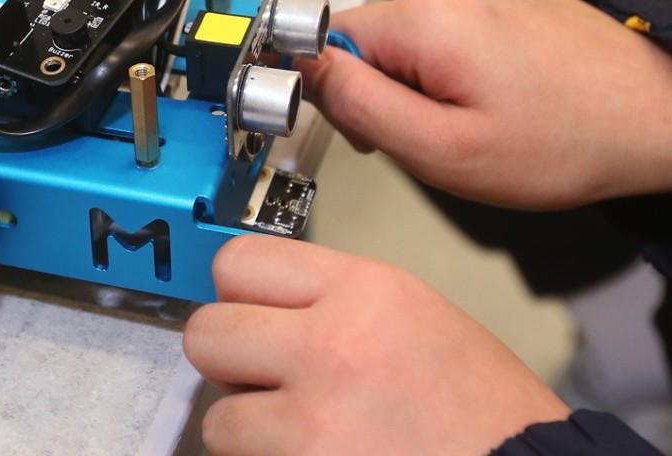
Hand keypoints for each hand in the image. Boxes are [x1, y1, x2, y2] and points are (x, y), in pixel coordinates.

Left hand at [183, 235, 569, 455]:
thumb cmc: (487, 414)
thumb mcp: (415, 317)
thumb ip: (333, 301)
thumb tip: (262, 307)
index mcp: (365, 292)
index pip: (239, 261)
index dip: (236, 292)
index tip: (246, 312)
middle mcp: (332, 348)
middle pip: (206, 334)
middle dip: (227, 360)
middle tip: (262, 377)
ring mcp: (313, 422)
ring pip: (217, 417)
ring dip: (248, 430)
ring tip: (301, 433)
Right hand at [298, 0, 671, 208]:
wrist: (655, 117)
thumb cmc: (566, 141)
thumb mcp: (442, 150)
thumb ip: (359, 107)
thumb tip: (303, 70)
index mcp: (430, 18)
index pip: (329, 41)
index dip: (339, 93)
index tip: (375, 129)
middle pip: (369, 39)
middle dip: (385, 92)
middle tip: (434, 135)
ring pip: (406, 37)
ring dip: (419, 80)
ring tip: (472, 116)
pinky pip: (444, 28)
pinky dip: (451, 64)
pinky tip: (492, 93)